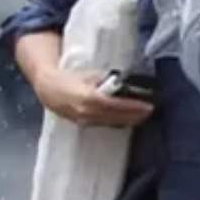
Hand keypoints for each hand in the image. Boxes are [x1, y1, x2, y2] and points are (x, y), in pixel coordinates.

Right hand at [31, 67, 152, 127]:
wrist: (49, 90)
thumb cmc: (68, 78)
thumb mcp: (87, 74)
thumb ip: (104, 79)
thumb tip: (122, 82)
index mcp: (87, 98)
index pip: (114, 105)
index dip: (132, 106)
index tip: (147, 105)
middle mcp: (86, 112)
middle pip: (116, 117)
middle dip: (135, 115)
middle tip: (151, 111)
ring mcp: (85, 121)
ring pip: (112, 122)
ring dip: (129, 120)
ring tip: (143, 115)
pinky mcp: (85, 125)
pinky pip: (105, 124)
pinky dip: (118, 121)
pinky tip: (128, 119)